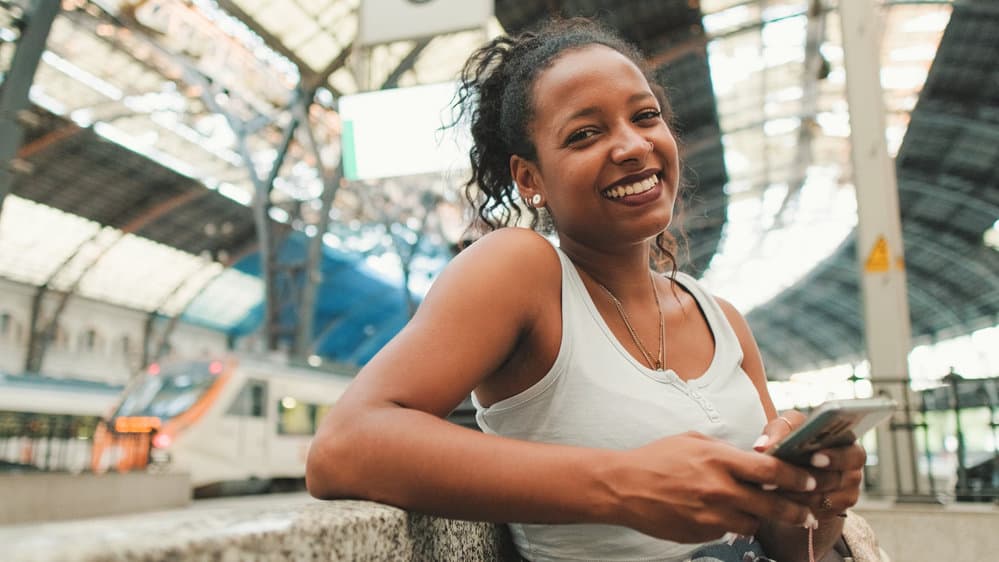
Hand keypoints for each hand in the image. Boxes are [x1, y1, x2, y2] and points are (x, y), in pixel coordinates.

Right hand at [611, 431, 817, 542]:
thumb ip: (725, 450)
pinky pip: (728, 531)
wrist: (624, 487)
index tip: (811, 479)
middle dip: (796, 509)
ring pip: (753, 522)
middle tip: (808, 512)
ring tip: (759, 511)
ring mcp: (710, 515)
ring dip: (759, 517)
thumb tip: (754, 456)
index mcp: (719, 460)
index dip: (796, 476)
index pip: (771, 469)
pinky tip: (722, 515)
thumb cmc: (657, 459)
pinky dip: (731, 524)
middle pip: (772, 503)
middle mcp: (719, 489)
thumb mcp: (693, 441)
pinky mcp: (701, 533)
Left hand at [753, 413, 865, 519]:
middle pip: (838, 479)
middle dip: (810, 479)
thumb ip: (778, 431)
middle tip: (785, 477)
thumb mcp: (786, 429)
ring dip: (797, 494)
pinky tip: (779, 501)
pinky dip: (798, 507)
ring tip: (773, 488)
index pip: (853, 453)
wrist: (794, 469)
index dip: (835, 457)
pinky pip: (817, 513)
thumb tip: (762, 447)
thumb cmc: (794, 441)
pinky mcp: (835, 510)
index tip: (814, 458)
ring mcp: (846, 492)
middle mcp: (852, 470)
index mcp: (848, 445)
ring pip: (824, 499)